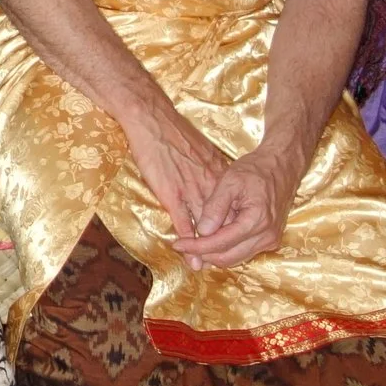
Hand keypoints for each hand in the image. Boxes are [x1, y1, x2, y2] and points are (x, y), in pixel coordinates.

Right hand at [120, 98, 229, 255]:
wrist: (153, 119)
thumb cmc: (172, 130)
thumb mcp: (200, 149)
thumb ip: (208, 166)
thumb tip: (213, 176)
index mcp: (217, 173)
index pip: (230, 205)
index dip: (230, 224)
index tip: (232, 239)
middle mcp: (209, 185)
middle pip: (221, 219)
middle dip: (222, 241)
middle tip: (222, 260)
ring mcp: (192, 191)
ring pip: (204, 226)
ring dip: (206, 248)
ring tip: (207, 266)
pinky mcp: (172, 194)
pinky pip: (183, 224)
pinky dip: (188, 242)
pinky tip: (189, 256)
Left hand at [173, 144, 298, 268]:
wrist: (281, 166)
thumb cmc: (255, 169)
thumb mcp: (230, 181)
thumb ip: (215, 207)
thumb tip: (202, 231)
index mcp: (257, 220)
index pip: (220, 243)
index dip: (196, 246)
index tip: (177, 244)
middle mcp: (266, 236)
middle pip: (228, 257)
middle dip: (203, 254)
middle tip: (182, 246)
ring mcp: (270, 240)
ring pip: (235, 258)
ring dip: (213, 254)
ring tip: (194, 244)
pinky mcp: (270, 240)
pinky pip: (244, 252)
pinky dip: (226, 249)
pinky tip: (212, 240)